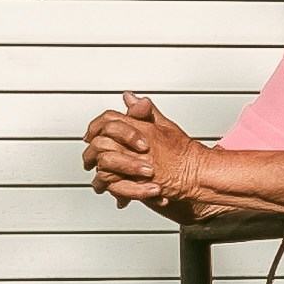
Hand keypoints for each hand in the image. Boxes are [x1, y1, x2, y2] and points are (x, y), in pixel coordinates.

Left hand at [84, 89, 217, 213]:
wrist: (195, 172)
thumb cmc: (184, 152)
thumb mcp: (165, 125)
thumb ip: (144, 112)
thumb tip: (129, 97)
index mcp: (140, 127)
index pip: (108, 119)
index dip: (97, 126)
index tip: (92, 133)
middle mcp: (134, 143)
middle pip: (100, 141)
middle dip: (91, 150)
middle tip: (88, 158)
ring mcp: (133, 162)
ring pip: (102, 162)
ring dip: (97, 169)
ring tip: (96, 175)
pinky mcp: (134, 180)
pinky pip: (111, 181)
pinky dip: (107, 185)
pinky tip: (107, 186)